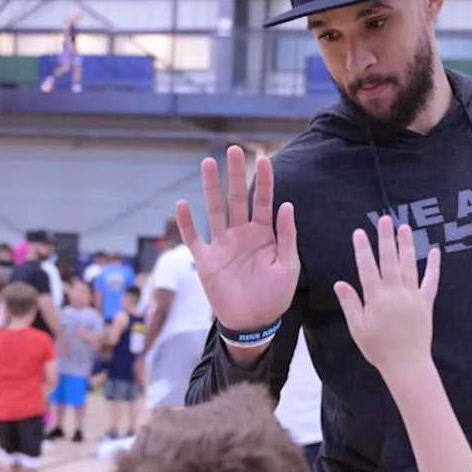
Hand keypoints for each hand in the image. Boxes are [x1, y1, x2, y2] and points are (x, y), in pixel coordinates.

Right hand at [175, 145, 299, 330]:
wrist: (254, 322)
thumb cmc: (275, 295)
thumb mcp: (289, 265)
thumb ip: (287, 236)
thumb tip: (286, 204)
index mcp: (264, 233)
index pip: (263, 201)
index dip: (265, 181)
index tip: (265, 159)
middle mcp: (241, 234)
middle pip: (237, 198)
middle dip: (235, 174)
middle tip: (233, 150)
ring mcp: (222, 245)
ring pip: (214, 210)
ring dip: (211, 188)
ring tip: (208, 163)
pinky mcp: (206, 260)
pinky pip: (193, 239)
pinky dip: (186, 223)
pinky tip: (182, 204)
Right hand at [333, 217, 440, 377]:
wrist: (407, 365)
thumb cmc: (379, 350)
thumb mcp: (358, 329)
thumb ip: (351, 304)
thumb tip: (340, 283)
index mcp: (376, 299)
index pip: (367, 268)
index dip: (363, 249)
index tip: (359, 232)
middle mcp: (395, 293)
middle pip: (390, 261)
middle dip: (386, 239)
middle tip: (384, 219)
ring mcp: (412, 297)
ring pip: (409, 266)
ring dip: (406, 245)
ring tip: (404, 227)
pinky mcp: (426, 304)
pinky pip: (431, 282)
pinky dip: (433, 267)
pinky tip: (434, 252)